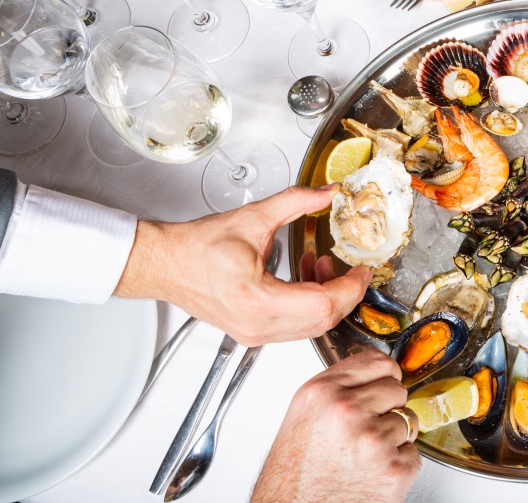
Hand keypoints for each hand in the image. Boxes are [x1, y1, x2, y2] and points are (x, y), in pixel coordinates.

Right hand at [114, 185, 371, 345]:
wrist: (165, 265)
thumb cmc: (197, 248)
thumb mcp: (254, 218)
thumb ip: (296, 202)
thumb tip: (327, 193)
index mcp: (258, 300)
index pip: (324, 304)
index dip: (351, 287)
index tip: (362, 269)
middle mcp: (258, 325)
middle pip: (323, 320)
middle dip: (346, 293)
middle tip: (354, 269)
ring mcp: (255, 334)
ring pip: (312, 327)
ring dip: (328, 297)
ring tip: (325, 265)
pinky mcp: (254, 333)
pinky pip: (296, 326)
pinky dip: (310, 303)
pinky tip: (308, 277)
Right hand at [251, 349, 419, 502]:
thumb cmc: (293, 474)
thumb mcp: (304, 415)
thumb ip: (337, 389)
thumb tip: (371, 375)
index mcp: (323, 392)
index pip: (378, 361)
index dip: (384, 376)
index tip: (382, 385)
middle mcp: (349, 411)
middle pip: (398, 389)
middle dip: (388, 408)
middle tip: (366, 430)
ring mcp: (374, 440)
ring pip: (409, 421)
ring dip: (394, 437)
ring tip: (364, 454)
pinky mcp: (394, 469)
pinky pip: (413, 454)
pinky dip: (399, 465)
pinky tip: (372, 473)